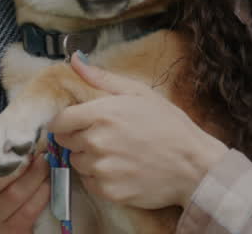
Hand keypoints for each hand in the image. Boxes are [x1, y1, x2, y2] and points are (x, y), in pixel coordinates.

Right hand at [0, 138, 49, 232]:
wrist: (15, 199)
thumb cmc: (4, 166)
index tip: (6, 140)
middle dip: (17, 164)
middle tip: (34, 150)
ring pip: (13, 196)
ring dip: (34, 177)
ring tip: (45, 162)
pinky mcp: (7, 231)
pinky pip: (26, 214)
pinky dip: (40, 196)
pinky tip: (48, 184)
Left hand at [49, 55, 228, 210]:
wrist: (193, 166)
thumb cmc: (169, 125)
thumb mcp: (139, 93)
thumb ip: (102, 78)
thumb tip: (73, 60)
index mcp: (100, 114)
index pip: (58, 122)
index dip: (64, 121)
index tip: (76, 122)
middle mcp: (95, 142)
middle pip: (65, 142)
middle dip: (78, 137)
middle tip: (103, 136)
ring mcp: (101, 169)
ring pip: (77, 163)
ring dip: (88, 158)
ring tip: (115, 153)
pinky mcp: (108, 191)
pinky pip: (89, 183)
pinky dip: (99, 177)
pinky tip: (120, 170)